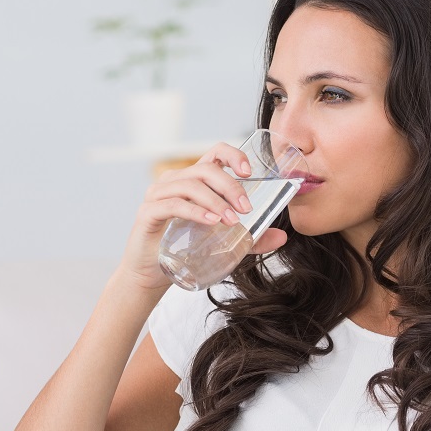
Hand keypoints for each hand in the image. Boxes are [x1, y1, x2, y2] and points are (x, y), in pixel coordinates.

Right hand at [116, 142, 288, 291]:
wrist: (151, 276)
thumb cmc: (185, 252)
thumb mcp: (225, 243)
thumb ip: (251, 239)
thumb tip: (282, 237)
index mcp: (193, 180)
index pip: (214, 154)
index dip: (232, 155)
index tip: (249, 172)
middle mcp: (174, 181)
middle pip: (205, 169)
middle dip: (230, 186)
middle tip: (246, 209)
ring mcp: (158, 195)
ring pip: (190, 185)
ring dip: (215, 200)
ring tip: (232, 220)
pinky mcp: (148, 213)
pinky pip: (172, 204)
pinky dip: (195, 211)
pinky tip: (211, 221)